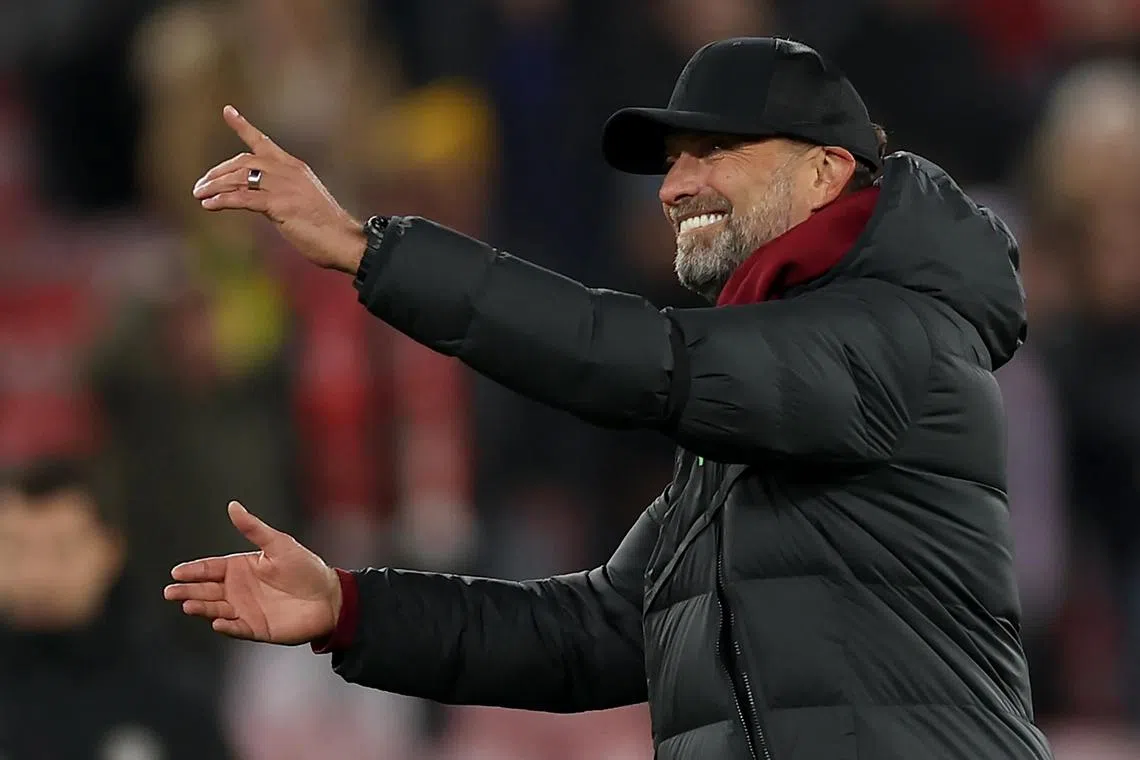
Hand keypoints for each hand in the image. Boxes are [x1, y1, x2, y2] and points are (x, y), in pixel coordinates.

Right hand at [163, 501, 341, 643]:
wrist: (328, 596)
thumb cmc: (305, 567)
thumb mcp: (278, 544)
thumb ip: (253, 528)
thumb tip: (232, 505)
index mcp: (241, 568)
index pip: (211, 568)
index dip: (194, 570)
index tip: (176, 572)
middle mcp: (238, 589)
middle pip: (207, 590)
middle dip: (188, 591)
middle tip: (170, 591)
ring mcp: (245, 610)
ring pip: (216, 609)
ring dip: (202, 607)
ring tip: (188, 604)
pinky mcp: (256, 628)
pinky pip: (236, 628)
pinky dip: (226, 626)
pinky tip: (217, 621)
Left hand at [192, 105, 366, 273]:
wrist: (344, 241)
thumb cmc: (326, 228)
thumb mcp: (302, 202)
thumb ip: (280, 193)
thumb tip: (256, 197)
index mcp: (295, 167)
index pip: (264, 142)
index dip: (243, 126)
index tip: (227, 111)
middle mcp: (288, 171)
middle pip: (244, 161)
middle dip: (218, 172)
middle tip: (200, 185)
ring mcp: (285, 187)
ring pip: (240, 178)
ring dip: (215, 186)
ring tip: (199, 195)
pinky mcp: (280, 205)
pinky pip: (243, 198)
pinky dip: (223, 200)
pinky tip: (210, 205)